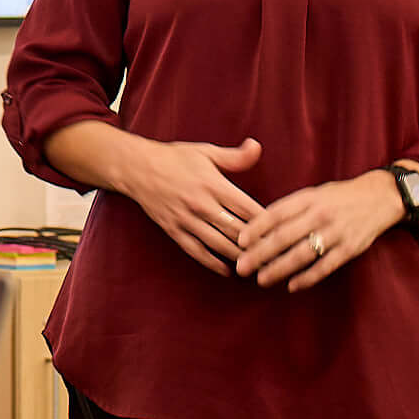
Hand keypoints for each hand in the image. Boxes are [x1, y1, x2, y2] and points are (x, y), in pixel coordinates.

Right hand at [115, 136, 264, 274]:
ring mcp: (186, 220)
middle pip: (236, 230)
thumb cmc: (174, 158)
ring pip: (219, 244)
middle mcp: (201, 204)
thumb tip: (257, 148)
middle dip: (257, 245)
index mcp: (212, 184)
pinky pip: (196, 251)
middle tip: (276, 255)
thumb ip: (234, 157)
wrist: (136, 168)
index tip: (282, 231)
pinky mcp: (174, 230)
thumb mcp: (205, 152)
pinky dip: (213, 263)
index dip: (266, 222)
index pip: (246, 208)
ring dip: (239, 257)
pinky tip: (227, 270)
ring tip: (257, 266)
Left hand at [235, 173, 402, 290]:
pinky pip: (325, 267)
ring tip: (261, 279)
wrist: (381, 197)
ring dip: (279, 269)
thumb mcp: (314, 194)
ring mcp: (336, 232)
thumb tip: (258, 228)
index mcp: (309, 198)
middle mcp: (321, 214)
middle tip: (242, 267)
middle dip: (260, 253)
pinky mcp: (350, 248)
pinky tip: (292, 286)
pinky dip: (308, 278)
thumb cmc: (339, 197)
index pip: (276, 213)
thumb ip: (290, 209)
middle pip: (285, 236)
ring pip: (302, 254)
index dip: (256, 228)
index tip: (239, 241)